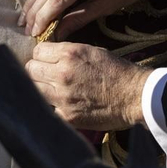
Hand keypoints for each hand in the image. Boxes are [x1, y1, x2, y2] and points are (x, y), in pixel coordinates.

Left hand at [26, 41, 150, 129]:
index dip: (41, 55)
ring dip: (40, 88)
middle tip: (46, 76)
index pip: (37, 51)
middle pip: (30, 69)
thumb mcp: (93, 51)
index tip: (47, 61)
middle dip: (37, 71)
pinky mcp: (66, 115)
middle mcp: (62, 73)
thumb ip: (68, 53)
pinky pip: (46, 108)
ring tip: (51, 90)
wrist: (136, 96)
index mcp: (70, 54)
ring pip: (33, 88)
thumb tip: (50, 56)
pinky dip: (51, 107)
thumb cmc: (118, 72)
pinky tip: (62, 105)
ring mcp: (62, 96)